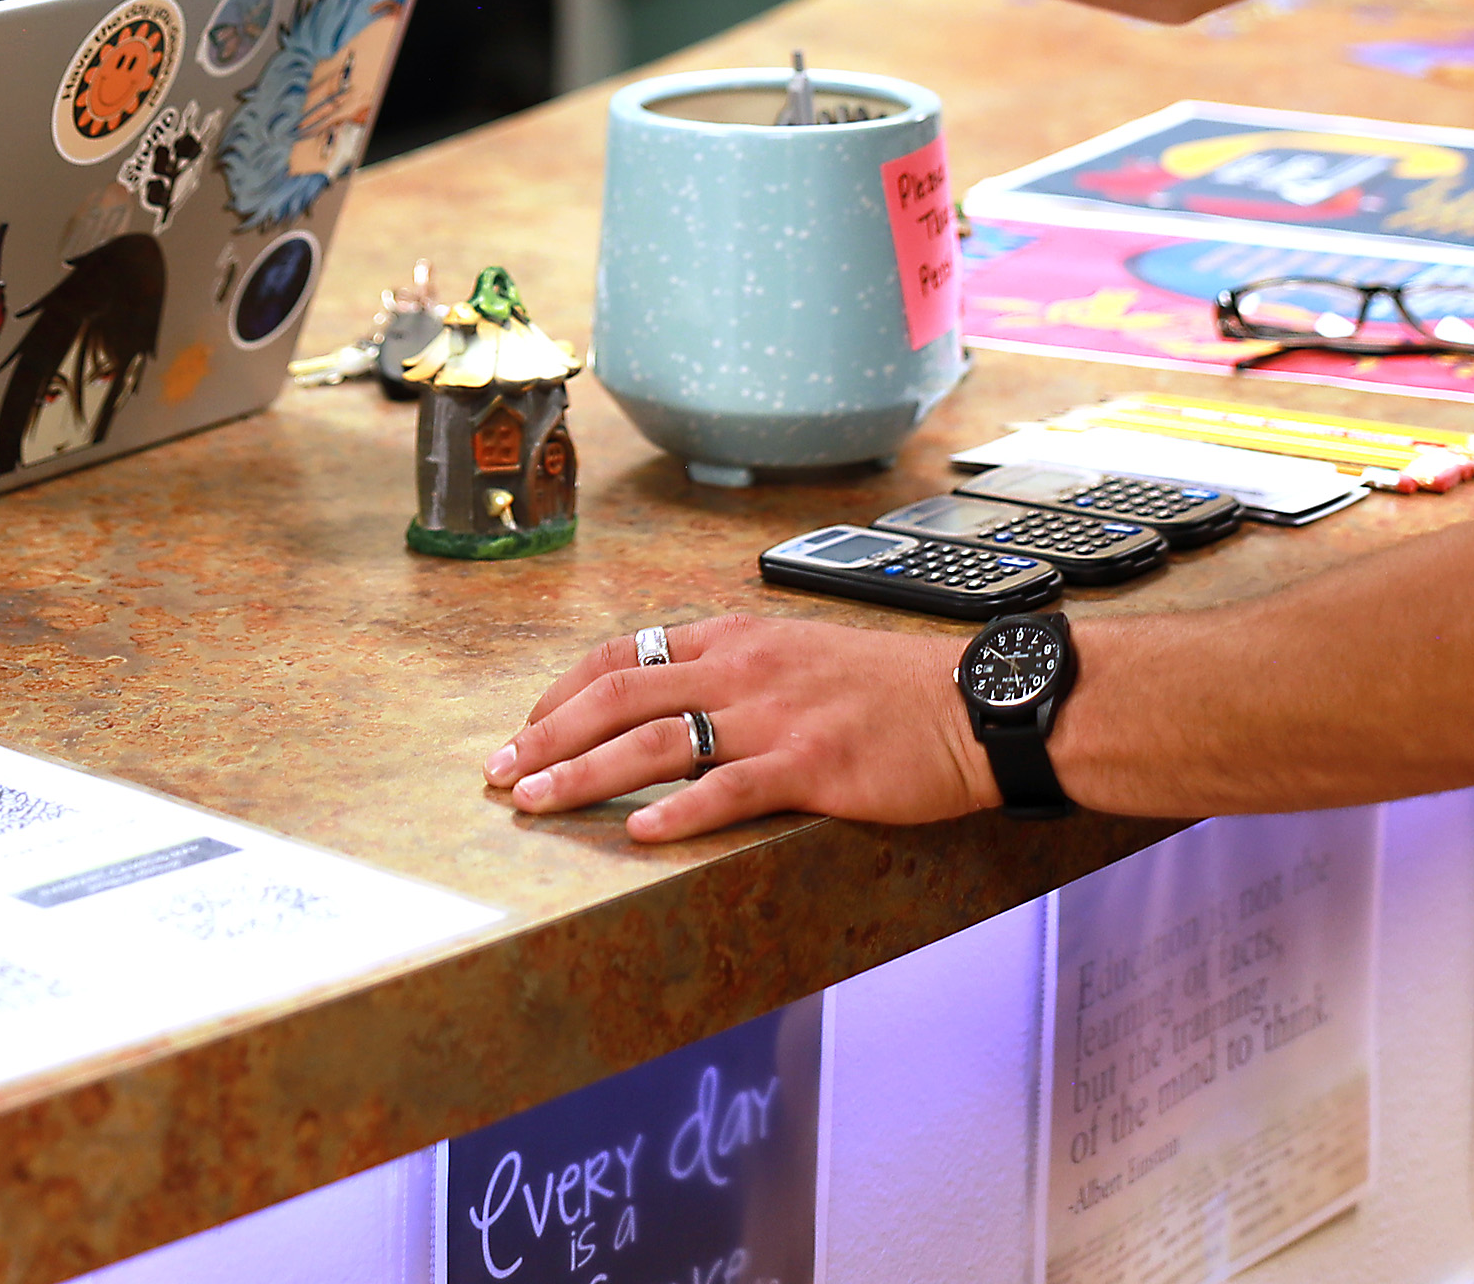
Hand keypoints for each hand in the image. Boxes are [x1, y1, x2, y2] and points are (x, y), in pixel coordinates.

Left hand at [485, 609, 993, 841]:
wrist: (974, 706)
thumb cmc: (895, 692)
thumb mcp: (803, 657)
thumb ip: (740, 672)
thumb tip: (680, 700)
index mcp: (740, 639)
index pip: (627, 652)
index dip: (565, 691)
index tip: (526, 727)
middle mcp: (746, 669)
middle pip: (620, 694)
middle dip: (547, 735)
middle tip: (499, 773)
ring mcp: (777, 717)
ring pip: (658, 740)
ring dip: (585, 773)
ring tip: (535, 803)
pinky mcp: (813, 766)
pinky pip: (731, 790)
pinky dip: (680, 813)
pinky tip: (640, 836)